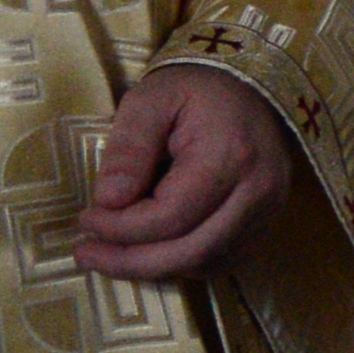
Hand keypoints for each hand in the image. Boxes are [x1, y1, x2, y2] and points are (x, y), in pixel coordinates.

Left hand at [80, 64, 291, 286]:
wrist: (248, 84)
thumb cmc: (194, 88)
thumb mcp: (149, 102)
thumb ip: (127, 150)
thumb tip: (107, 201)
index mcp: (229, 157)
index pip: (170, 217)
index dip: (120, 228)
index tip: (85, 217)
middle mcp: (258, 191)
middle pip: (191, 251)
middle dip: (132, 261)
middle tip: (87, 254)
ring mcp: (269, 210)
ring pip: (208, 263)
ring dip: (154, 268)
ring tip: (111, 256)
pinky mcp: (266, 220)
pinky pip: (223, 260)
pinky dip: (181, 264)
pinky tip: (150, 251)